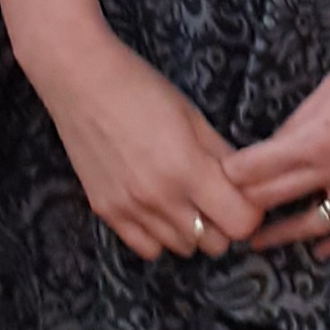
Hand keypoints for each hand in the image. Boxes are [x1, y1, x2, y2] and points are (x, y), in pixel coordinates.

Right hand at [22, 14, 261, 261]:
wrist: (80, 80)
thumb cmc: (141, 88)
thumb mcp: (194, 116)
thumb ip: (223, 156)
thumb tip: (248, 185)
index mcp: (187, 169)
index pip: (240, 224)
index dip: (249, 211)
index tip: (243, 196)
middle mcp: (159, 198)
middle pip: (214, 244)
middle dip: (223, 222)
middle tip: (215, 195)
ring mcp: (129, 209)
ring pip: (182, 249)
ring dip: (192, 229)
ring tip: (185, 197)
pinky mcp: (105, 212)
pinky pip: (147, 249)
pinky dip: (160, 236)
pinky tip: (158, 207)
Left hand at [228, 0, 329, 258]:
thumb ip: (302, 121)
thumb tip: (279, 143)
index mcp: (316, 138)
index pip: (257, 169)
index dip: (232, 176)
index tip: (215, 178)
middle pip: (277, 198)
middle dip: (248, 205)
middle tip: (225, 211)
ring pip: (316, 224)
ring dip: (284, 235)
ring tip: (259, 242)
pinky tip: (321, 251)